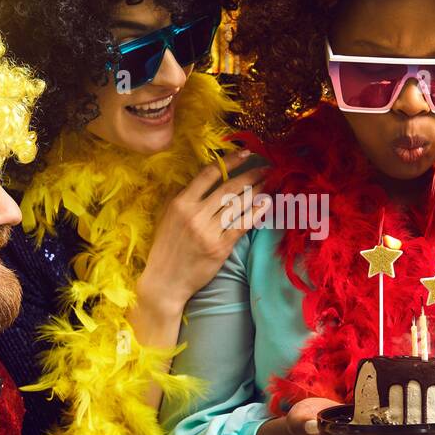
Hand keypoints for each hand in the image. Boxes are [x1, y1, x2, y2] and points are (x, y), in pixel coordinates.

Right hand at [137, 150, 270, 313]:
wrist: (165, 282)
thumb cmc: (166, 249)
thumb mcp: (166, 218)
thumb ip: (181, 197)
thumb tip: (200, 179)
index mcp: (181, 203)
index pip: (208, 174)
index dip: (230, 161)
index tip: (246, 153)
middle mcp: (195, 215)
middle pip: (229, 188)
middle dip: (251, 175)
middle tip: (267, 167)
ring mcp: (208, 232)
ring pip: (238, 205)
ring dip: (257, 191)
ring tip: (269, 182)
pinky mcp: (220, 248)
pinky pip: (242, 226)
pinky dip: (256, 213)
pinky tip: (267, 204)